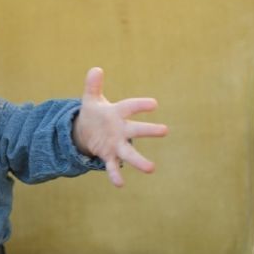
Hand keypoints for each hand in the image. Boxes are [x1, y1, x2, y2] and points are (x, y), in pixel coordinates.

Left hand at [73, 67, 167, 186]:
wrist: (88, 131)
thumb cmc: (94, 113)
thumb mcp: (90, 99)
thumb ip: (93, 86)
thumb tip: (95, 69)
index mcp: (117, 113)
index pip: (130, 107)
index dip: (141, 105)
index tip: (154, 104)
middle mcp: (121, 129)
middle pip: (136, 130)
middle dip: (149, 129)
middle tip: (165, 130)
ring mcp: (117, 144)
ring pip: (130, 153)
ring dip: (139, 160)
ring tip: (151, 169)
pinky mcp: (109, 156)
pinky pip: (113, 166)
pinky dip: (115, 174)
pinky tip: (119, 184)